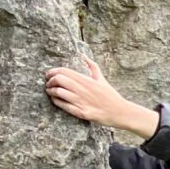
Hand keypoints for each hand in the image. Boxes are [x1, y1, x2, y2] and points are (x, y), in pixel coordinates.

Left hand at [44, 56, 158, 137]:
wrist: (120, 112)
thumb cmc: (110, 96)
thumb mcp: (102, 79)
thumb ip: (92, 67)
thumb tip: (83, 56)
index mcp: (87, 80)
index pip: (64, 71)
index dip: (53, 71)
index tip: (49, 74)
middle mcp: (83, 89)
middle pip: (59, 80)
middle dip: (50, 81)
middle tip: (48, 83)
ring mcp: (82, 101)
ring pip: (59, 92)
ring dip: (51, 91)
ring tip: (50, 92)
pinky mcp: (82, 113)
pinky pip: (64, 106)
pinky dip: (57, 102)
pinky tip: (55, 100)